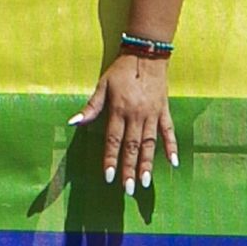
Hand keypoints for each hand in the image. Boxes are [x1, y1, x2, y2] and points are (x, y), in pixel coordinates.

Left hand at [67, 53, 178, 195]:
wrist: (146, 56)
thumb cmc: (120, 72)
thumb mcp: (102, 86)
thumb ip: (90, 107)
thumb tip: (73, 122)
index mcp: (119, 110)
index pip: (113, 140)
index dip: (111, 159)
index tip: (109, 177)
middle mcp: (137, 115)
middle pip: (132, 147)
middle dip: (129, 169)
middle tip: (127, 189)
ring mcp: (153, 115)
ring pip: (150, 144)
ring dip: (147, 164)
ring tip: (144, 183)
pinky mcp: (165, 111)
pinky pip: (169, 132)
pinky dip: (172, 147)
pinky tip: (173, 163)